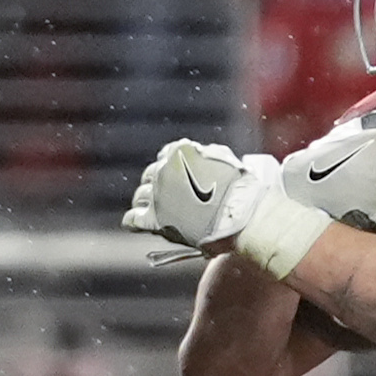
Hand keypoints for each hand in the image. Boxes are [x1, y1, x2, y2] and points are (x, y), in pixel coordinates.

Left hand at [126, 136, 278, 253]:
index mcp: (180, 152)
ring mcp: (158, 194)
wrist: (242, 214)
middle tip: (164, 197)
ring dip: (145, 203)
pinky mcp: (155, 218)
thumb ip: (206, 156)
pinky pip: (134, 219)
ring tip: (151, 211)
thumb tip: (200, 157)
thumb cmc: (240, 189)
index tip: (173, 176)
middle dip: (157, 186)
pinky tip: (135, 223)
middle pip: (151, 176)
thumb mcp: (224, 160)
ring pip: (140, 197)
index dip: (169, 168)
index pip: (165, 156)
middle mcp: (165, 169)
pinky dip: (134, 221)